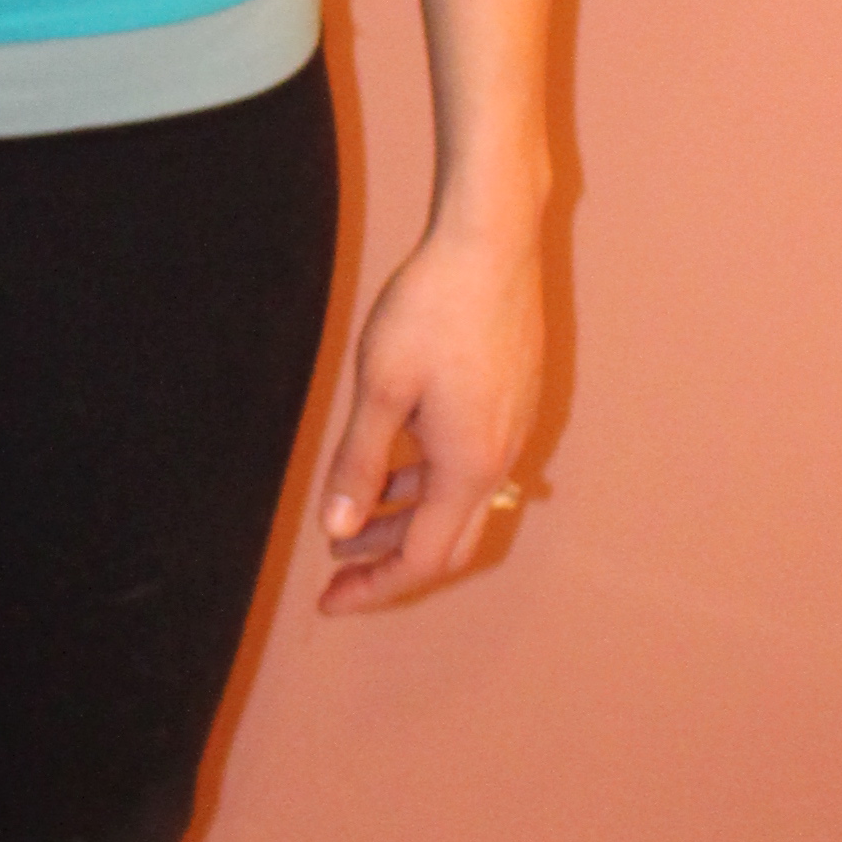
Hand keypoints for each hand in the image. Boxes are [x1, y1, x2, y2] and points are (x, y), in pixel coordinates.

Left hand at [315, 221, 542, 611]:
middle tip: (336, 571)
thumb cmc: (432, 308)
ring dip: (406, 519)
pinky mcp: (513, 401)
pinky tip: (393, 462)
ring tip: (351, 519)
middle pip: (447, 541)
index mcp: (468, 466)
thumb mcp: (380, 388)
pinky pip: (470, 467)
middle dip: (389, 561)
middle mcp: (500, 459)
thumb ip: (359, 464)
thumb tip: (338, 530)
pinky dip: (428, 483)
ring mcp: (511, 430)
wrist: (492, 241)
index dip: (375, 586)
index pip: (424, 558)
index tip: (329, 600)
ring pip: (458, 502)